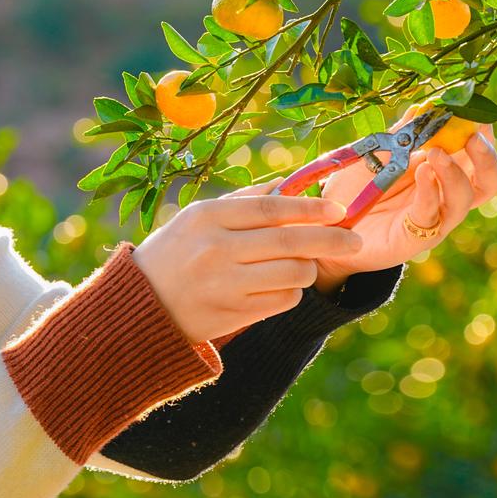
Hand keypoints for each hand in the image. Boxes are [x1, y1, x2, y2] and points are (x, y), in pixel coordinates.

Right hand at [132, 182, 360, 344]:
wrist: (142, 304)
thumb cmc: (176, 252)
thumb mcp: (197, 217)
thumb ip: (243, 201)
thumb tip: (291, 184)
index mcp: (207, 217)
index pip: (270, 208)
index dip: (309, 207)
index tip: (338, 209)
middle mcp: (215, 249)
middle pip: (289, 241)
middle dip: (330, 239)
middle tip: (354, 240)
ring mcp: (225, 284)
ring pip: (293, 273)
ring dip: (308, 269)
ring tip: (303, 265)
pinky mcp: (233, 313)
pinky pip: (283, 300)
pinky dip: (291, 292)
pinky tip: (279, 286)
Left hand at [312, 117, 496, 288]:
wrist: (327, 226)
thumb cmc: (354, 190)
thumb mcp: (376, 156)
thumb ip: (400, 136)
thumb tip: (422, 107)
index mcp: (440, 173)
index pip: (474, 154)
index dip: (481, 135)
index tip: (473, 113)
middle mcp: (443, 196)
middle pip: (486, 180)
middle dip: (485, 156)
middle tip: (472, 136)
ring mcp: (432, 217)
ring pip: (464, 198)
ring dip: (454, 172)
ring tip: (435, 153)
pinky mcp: (414, 236)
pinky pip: (431, 214)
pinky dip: (429, 191)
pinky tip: (421, 173)